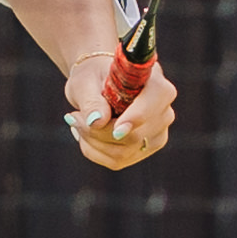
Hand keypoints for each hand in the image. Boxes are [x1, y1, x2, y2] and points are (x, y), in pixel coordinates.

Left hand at [70, 45, 178, 170]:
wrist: (98, 84)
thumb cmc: (93, 76)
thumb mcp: (85, 82)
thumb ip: (91, 100)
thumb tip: (96, 122)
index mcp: (155, 83)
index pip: (153, 104)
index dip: (136, 118)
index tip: (116, 131)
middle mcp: (164, 111)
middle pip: (134, 136)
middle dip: (98, 132)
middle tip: (72, 117)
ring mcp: (158, 133)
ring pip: (123, 153)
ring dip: (93, 142)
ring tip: (78, 122)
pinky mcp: (145, 149)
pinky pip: (117, 161)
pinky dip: (94, 150)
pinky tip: (86, 134)